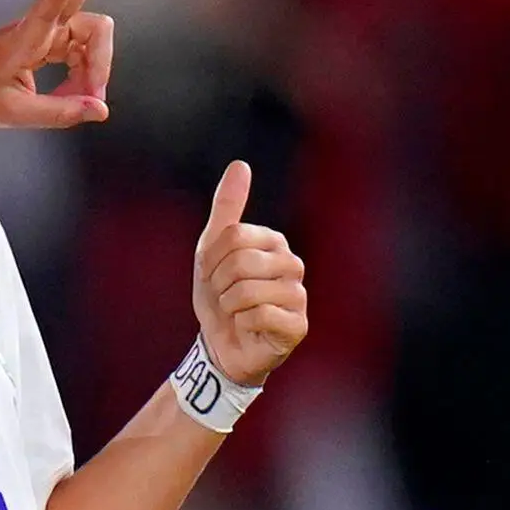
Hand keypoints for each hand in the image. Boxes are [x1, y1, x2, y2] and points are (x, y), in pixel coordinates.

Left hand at [0, 0, 126, 129]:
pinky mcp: (51, 37)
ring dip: (97, 66)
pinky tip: (77, 94)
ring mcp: (46, 29)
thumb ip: (59, 112)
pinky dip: (87, 73)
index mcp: (18, 42)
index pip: (44, 10)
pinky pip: (84, 50)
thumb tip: (102, 109)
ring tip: (84, 100)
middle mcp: (37, 27)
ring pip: (92, 34)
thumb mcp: (14, 114)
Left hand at [192, 161, 307, 387]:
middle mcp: (292, 265)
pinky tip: (248, 328)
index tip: (212, 276)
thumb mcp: (213, 249)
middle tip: (223, 297)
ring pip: (248, 290)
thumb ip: (227, 207)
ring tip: (235, 312)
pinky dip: (242, 323)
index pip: (233, 237)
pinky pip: (259, 315)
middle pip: (240, 261)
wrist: (220, 345)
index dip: (211, 260)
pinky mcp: (297, 325)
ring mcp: (298, 296)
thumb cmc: (219, 296)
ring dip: (229, 305)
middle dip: (219, 284)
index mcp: (275, 243)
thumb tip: (240, 165)